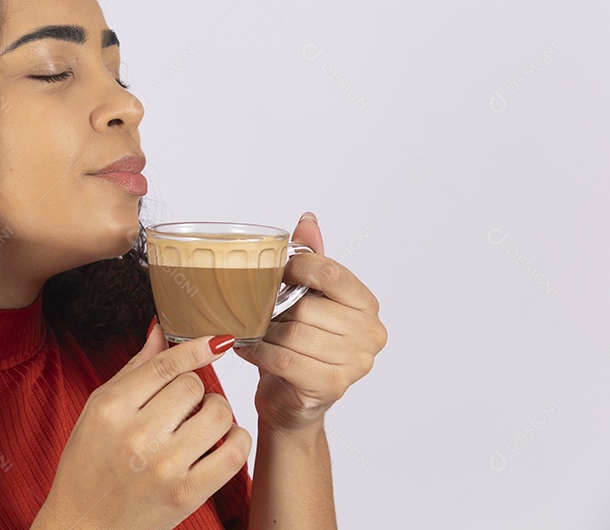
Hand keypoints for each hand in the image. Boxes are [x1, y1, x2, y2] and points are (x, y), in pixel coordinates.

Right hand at [34, 324, 251, 529]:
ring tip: (203, 422)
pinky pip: (233, 454)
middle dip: (196, 390)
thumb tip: (161, 330)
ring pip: (218, 414)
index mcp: (110, 408)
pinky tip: (225, 441)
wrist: (84, 526)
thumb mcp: (98, 410)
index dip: (196, 348)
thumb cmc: (87, 465)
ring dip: (218, 412)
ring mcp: (162, 467)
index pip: (165, 365)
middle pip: (193, 386)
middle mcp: (135, 435)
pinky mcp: (185, 495)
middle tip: (187, 404)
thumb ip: (134, 370)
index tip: (217, 341)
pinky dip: (238, 441)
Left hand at [234, 212, 387, 433]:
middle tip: (259, 312)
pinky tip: (249, 348)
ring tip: (254, 331)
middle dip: (275, 309)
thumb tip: (308, 220)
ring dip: (265, 332)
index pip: (332, 273)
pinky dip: (259, 352)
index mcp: (367, 305)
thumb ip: (312, 260)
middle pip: (308, 307)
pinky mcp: (333, 386)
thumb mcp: (307, 299)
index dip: (297, 268)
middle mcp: (371, 334)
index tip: (276, 272)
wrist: (292, 401)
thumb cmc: (299, 346)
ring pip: (294, 333)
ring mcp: (356, 363)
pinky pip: (284, 359)